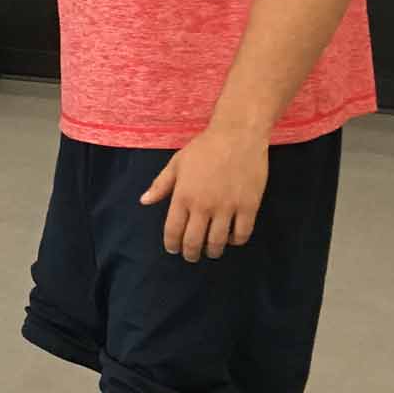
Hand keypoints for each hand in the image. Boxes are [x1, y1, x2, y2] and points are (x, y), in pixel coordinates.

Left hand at [141, 125, 269, 261]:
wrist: (238, 136)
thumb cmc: (204, 148)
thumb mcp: (177, 163)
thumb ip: (161, 185)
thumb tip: (144, 201)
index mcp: (183, 195)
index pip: (173, 230)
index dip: (172, 244)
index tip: (173, 249)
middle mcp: (203, 205)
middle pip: (194, 241)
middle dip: (190, 253)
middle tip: (191, 256)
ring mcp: (227, 207)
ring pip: (218, 242)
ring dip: (213, 251)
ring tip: (210, 251)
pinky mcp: (249, 206)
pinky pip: (242, 233)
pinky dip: (235, 241)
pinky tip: (231, 238)